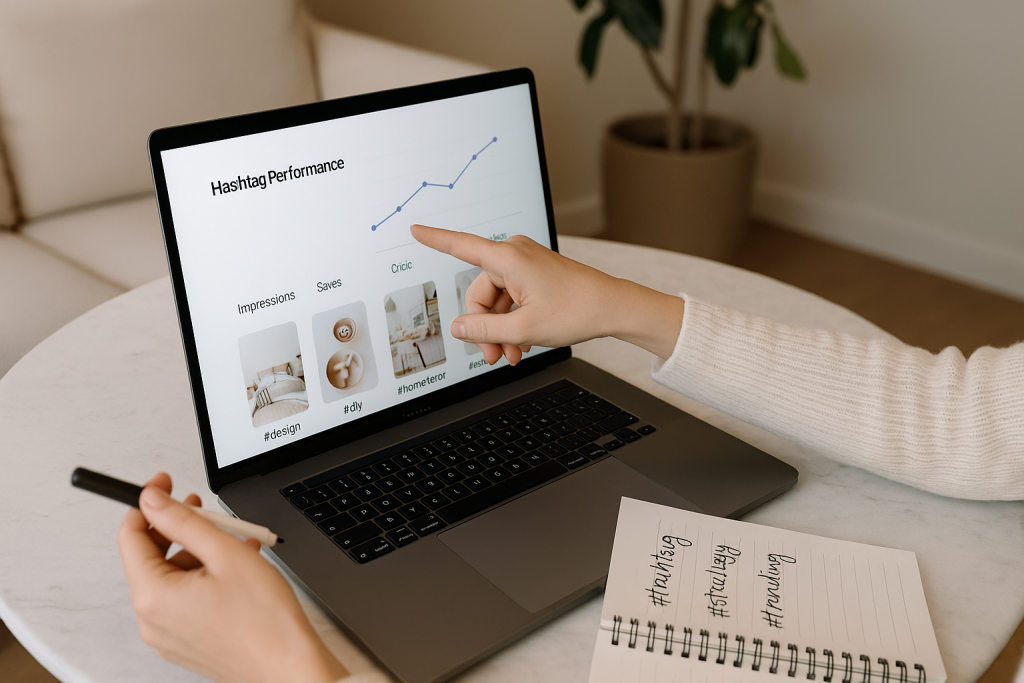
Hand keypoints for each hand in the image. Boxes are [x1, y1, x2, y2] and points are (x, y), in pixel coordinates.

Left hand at [117, 473, 348, 682]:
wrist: (288, 667)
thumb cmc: (264, 620)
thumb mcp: (225, 553)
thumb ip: (184, 521)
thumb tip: (152, 501)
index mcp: (153, 596)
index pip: (130, 536)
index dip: (147, 503)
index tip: (164, 484)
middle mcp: (152, 620)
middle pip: (151, 557)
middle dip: (177, 528)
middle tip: (203, 509)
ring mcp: (169, 635)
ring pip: (172, 577)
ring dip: (198, 552)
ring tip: (235, 542)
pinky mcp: (187, 642)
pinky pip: (185, 598)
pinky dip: (204, 576)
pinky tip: (236, 566)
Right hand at [411, 224, 684, 362]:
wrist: (613, 308)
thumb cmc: (577, 309)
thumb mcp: (523, 328)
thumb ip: (484, 329)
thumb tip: (458, 328)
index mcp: (508, 258)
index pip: (461, 246)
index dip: (435, 239)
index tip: (415, 229)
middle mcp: (515, 255)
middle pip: (481, 294)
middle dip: (485, 328)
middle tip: (494, 357)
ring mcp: (526, 265)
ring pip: (497, 302)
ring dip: (501, 331)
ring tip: (513, 355)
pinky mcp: (536, 276)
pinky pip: (512, 300)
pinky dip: (514, 323)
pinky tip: (522, 343)